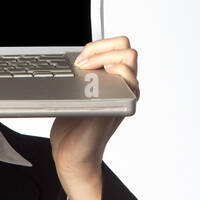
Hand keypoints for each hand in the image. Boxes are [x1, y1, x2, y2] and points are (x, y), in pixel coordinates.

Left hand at [50, 36, 139, 199]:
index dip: (97, 45)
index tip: (78, 58)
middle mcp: (122, 86)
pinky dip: (113, 72)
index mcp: (113, 79)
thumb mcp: (74, 91)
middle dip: (101, 47)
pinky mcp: (120, 107)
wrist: (70, 155)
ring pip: (129, 58)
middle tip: (81, 63)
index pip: (118, 46)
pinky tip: (95, 79)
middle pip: (126, 48)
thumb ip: (82, 72)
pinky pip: (128, 82)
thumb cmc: (72, 127)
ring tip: (85, 68)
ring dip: (104, 56)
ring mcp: (124, 96)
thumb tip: (75, 54)